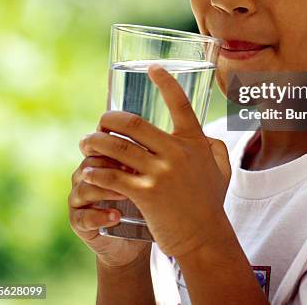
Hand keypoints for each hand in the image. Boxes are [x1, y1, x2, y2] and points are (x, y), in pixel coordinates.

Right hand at [68, 154, 150, 268]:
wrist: (132, 237)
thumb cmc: (141, 200)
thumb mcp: (144, 179)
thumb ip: (145, 161)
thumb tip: (159, 142)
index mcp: (98, 161)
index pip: (100, 147)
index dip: (116, 148)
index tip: (138, 153)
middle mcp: (84, 177)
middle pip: (89, 165)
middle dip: (110, 167)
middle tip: (131, 172)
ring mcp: (78, 200)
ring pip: (84, 189)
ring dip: (105, 191)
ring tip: (125, 195)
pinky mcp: (77, 222)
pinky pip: (82, 217)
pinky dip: (99, 216)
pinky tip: (115, 217)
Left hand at [79, 64, 231, 258]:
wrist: (205, 238)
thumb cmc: (210, 203)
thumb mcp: (221, 170)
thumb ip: (214, 147)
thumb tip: (206, 135)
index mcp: (194, 142)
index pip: (180, 103)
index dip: (165, 82)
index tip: (152, 68)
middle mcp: (177, 152)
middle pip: (134, 123)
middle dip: (110, 119)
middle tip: (100, 122)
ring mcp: (161, 173)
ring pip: (118, 147)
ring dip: (95, 142)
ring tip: (85, 143)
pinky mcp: (146, 195)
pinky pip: (113, 176)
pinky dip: (96, 172)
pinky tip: (88, 172)